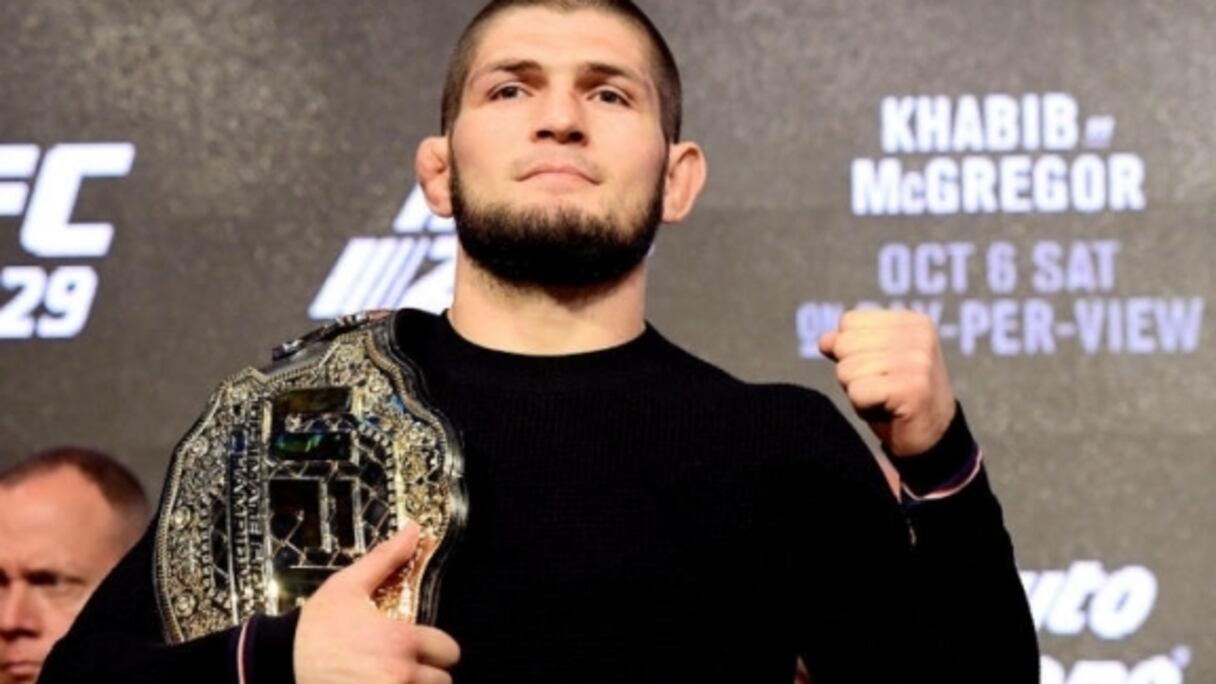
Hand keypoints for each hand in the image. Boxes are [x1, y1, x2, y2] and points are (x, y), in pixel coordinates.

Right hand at [294, 522, 460, 683]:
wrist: (279, 664)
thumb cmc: (315, 626)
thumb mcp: (348, 585)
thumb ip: (387, 558)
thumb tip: (414, 529)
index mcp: (400, 641)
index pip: (449, 651)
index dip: (438, 647)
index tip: (422, 645)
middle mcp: (400, 675)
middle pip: (442, 682)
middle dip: (429, 673)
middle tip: (407, 664)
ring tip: (392, 678)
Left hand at [818, 309, 955, 456]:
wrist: (932, 436)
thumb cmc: (896, 396)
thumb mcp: (871, 362)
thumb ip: (847, 345)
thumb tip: (825, 340)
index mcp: (911, 321)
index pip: (849, 321)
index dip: (851, 350)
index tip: (879, 369)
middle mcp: (918, 336)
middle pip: (845, 344)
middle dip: (851, 372)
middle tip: (880, 387)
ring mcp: (917, 361)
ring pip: (847, 369)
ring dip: (857, 391)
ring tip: (884, 398)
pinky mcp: (911, 388)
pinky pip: (856, 392)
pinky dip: (862, 405)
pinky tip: (887, 409)